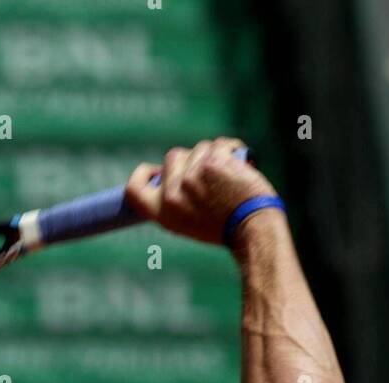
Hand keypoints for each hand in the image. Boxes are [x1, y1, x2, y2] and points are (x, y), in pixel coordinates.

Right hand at [124, 137, 277, 244]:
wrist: (254, 231)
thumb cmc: (225, 228)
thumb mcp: (188, 222)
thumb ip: (174, 198)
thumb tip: (164, 172)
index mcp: (163, 214)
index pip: (134, 189)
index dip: (143, 174)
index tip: (155, 169)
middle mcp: (172, 196)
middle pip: (173, 157)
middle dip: (192, 160)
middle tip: (212, 181)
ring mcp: (192, 177)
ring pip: (199, 148)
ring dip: (215, 156)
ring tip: (229, 181)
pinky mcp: (213, 163)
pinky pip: (220, 144)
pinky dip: (232, 151)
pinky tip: (242, 166)